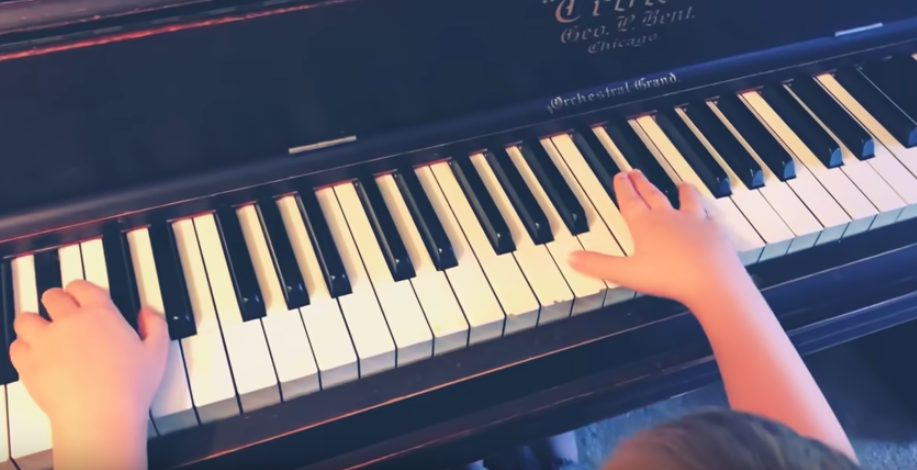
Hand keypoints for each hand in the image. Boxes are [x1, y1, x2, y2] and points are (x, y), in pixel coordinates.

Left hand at [9, 280, 168, 429]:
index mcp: (100, 314)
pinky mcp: (28, 363)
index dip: (79, 289)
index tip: (80, 295)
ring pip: (26, 319)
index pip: (81, 286)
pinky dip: (23, 348)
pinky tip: (34, 355)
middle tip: (61, 311)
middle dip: (56, 301)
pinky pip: (16, 346)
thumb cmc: (130, 387)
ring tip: (42, 332)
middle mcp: (69, 321)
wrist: (100, 416)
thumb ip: (155, 325)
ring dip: (34, 323)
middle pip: (51, 297)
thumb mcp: (157, 353)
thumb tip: (147, 313)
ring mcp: (45, 341)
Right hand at [568, 169, 746, 307]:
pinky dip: (706, 211)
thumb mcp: (626, 273)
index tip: (620, 176)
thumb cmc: (669, 276)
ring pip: (686, 199)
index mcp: (645, 224)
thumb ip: (598, 264)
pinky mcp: (714, 231)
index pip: (630, 200)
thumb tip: (572, 258)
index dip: (623, 188)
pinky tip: (709, 212)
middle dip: (643, 184)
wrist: (711, 280)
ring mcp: (694, 222)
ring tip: (680, 184)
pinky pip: (709, 215)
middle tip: (637, 173)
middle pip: (653, 195)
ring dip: (681, 191)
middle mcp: (669, 217)